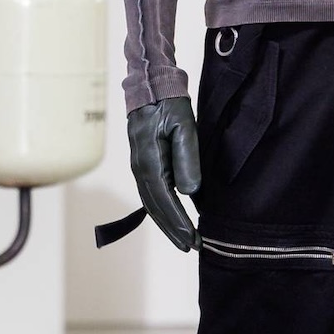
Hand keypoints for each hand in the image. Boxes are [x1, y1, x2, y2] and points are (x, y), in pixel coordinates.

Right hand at [128, 97, 200, 251]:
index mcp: (149, 162)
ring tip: (184, 239)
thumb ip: (187, 159)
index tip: (193, 240)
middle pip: (156, 208)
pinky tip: (174, 217)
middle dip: (174, 230)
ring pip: (152, 203)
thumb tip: (189, 192)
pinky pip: (152, 193)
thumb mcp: (184, 127)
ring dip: (167, 223)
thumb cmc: (169, 104)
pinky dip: (163, 209)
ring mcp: (139, 167)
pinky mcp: (143, 163)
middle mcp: (140, 168)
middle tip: (192, 247)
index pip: (165, 201)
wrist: (151, 85)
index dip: (179, 223)